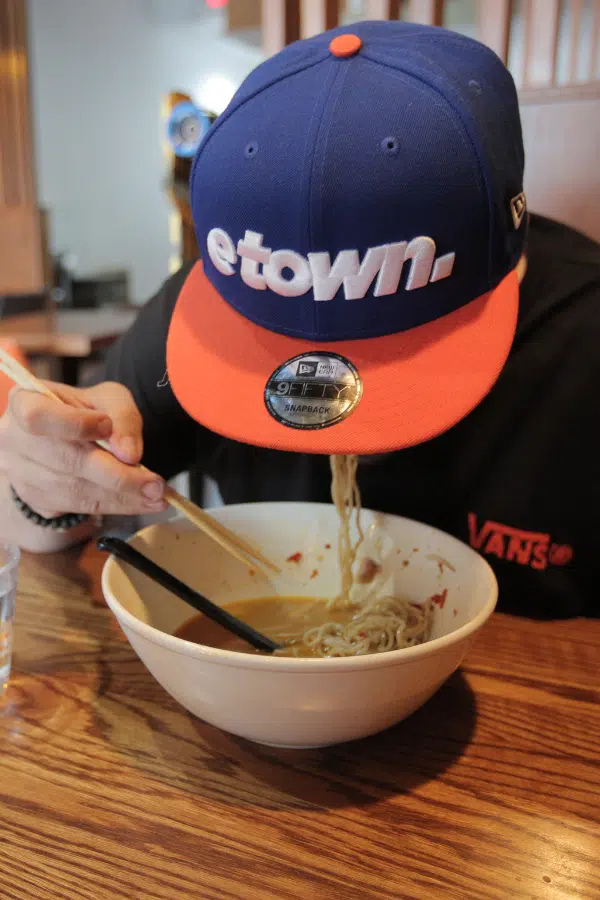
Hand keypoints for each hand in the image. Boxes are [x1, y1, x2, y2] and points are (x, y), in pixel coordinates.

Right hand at [0, 381, 166, 518]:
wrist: (68, 436)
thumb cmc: (85, 410)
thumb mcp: (107, 398)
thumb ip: (122, 417)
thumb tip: (129, 454)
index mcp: (24, 402)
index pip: (38, 416)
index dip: (74, 424)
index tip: (107, 426)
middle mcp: (15, 440)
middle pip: (66, 462)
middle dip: (116, 476)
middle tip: (155, 484)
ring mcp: (23, 474)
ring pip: (76, 490)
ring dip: (122, 497)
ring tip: (157, 496)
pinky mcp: (39, 499)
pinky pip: (81, 506)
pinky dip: (116, 506)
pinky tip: (143, 503)